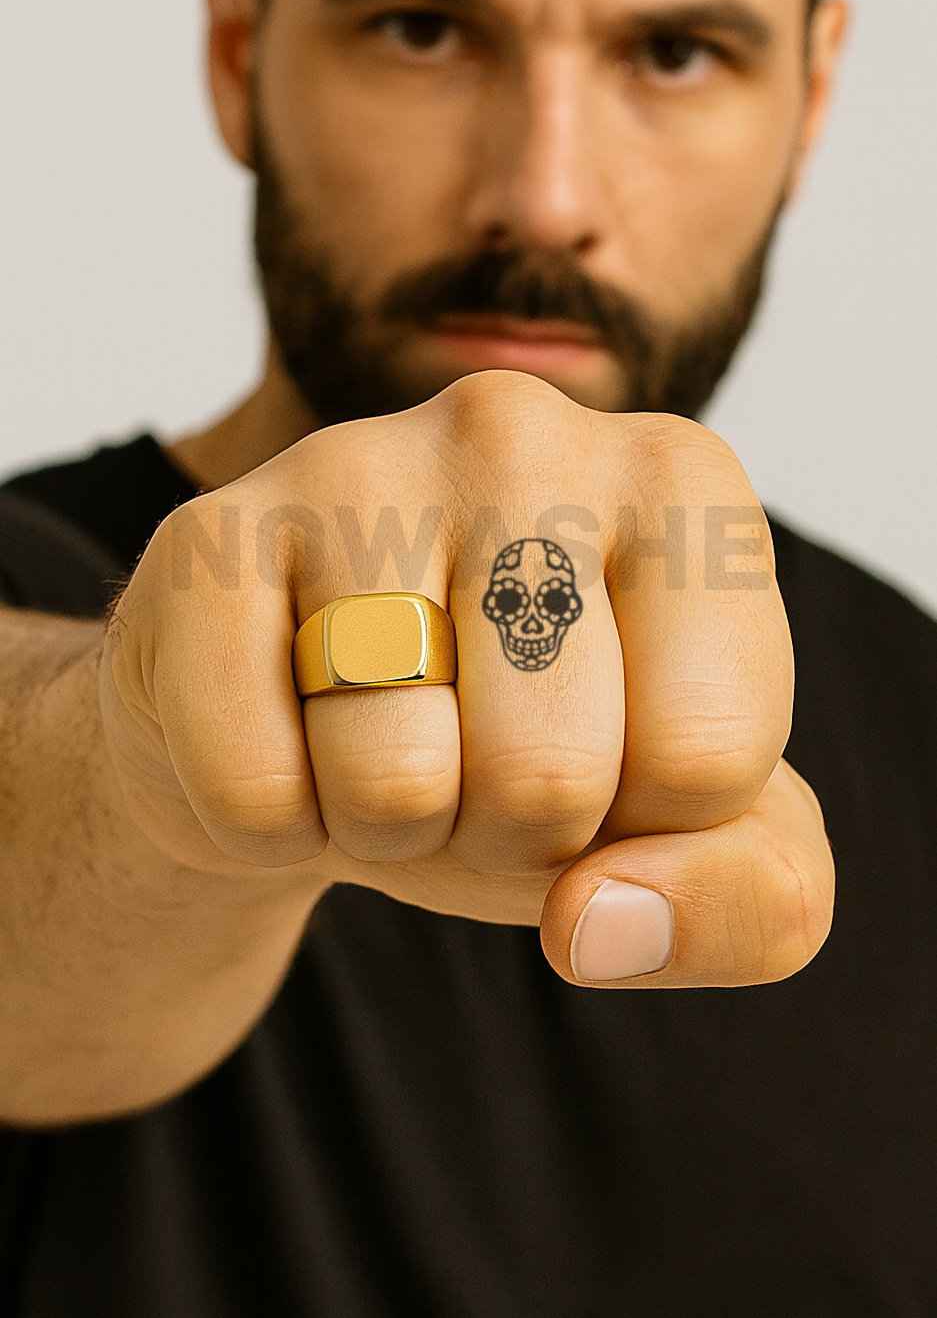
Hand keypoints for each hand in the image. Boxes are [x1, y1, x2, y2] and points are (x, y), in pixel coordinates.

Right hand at [101, 371, 832, 986]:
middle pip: (552, 775)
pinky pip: (254, 789)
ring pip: (398, 784)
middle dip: (507, 834)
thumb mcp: (693, 835)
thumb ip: (751, 898)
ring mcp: (356, 463)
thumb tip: (602, 923)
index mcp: (681, 482)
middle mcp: (524, 430)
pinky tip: (288, 732)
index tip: (601, 758)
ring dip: (390, 829)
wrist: (325, 716)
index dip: (640, 826)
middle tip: (473, 761)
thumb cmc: (522, 748)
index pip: (706, 759)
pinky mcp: (211, 534)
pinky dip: (273, 823)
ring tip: (384, 743)